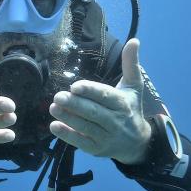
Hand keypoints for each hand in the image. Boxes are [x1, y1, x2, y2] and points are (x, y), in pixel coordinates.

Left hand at [49, 38, 151, 163]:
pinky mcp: (97, 149)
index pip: (105, 96)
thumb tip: (134, 40)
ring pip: (86, 127)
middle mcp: (116, 121)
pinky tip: (54, 126)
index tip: (75, 86)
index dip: (90, 91)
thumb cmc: (131, 108)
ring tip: (53, 107)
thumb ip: (131, 64)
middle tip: (58, 96)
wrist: (137, 143)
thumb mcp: (133, 87)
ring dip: (68, 118)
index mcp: (123, 104)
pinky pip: (81, 142)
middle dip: (75, 105)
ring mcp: (106, 137)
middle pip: (94, 113)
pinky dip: (67, 135)